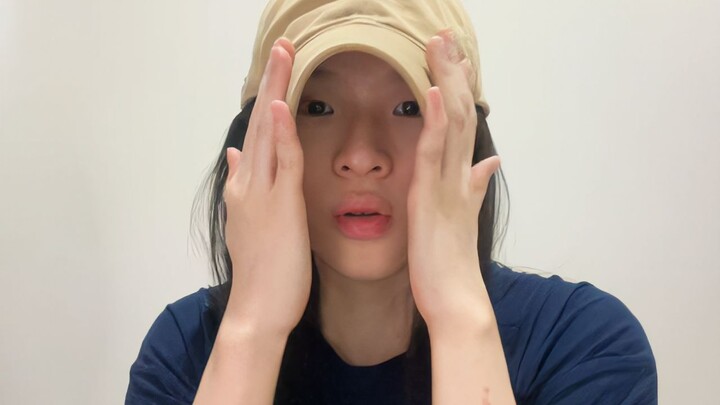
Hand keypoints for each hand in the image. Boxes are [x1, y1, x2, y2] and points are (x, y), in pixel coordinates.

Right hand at [222, 39, 311, 337]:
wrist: (257, 310)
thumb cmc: (262, 273)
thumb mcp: (249, 224)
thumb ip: (243, 187)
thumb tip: (236, 156)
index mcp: (245, 189)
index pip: (256, 136)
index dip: (265, 103)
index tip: (276, 76)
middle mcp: (247, 185)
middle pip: (258, 123)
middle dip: (270, 83)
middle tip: (281, 48)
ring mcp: (260, 193)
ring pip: (267, 133)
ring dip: (276, 91)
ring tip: (283, 56)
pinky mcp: (278, 206)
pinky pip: (281, 162)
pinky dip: (279, 132)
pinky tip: (279, 105)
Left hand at [407, 31, 500, 330]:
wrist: (457, 301)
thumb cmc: (451, 264)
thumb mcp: (462, 218)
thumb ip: (476, 186)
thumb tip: (490, 163)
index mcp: (460, 178)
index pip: (461, 123)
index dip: (458, 88)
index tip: (453, 58)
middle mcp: (459, 175)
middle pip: (459, 113)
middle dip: (453, 73)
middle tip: (447, 37)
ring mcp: (448, 184)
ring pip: (450, 124)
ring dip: (446, 82)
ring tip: (441, 47)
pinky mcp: (432, 197)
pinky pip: (435, 152)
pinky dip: (434, 120)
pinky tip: (431, 91)